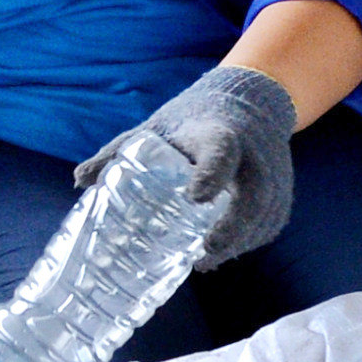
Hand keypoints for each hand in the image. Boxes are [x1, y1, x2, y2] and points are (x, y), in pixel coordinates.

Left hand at [84, 63, 295, 259]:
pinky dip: (252, 239)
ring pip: (265, 213)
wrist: (250, 102)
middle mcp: (253, 153)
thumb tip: (79, 182)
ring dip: (240, 240)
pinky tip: (228, 251)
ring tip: (207, 258)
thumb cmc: (193, 119)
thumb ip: (119, 152)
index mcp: (219, 132)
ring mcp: (273, 172)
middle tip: (204, 252)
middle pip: (253, 194)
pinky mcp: (282, 189)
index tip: (194, 197)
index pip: (221, 152)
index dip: (211, 174)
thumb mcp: (155, 128)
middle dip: (233, 227)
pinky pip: (271, 221)